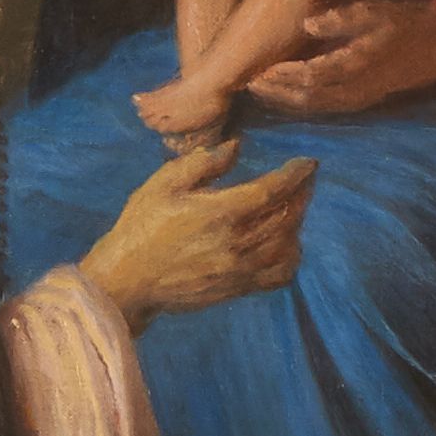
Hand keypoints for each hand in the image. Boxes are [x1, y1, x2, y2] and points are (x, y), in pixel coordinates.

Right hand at [79, 142, 316, 330]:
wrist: (128, 279)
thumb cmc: (142, 225)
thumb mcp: (164, 183)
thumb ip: (203, 163)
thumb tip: (237, 146)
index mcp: (220, 213)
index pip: (272, 190)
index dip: (296, 175)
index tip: (308, 163)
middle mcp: (237, 243)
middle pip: (287, 216)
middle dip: (301, 194)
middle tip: (304, 180)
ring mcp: (240, 269)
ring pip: (288, 245)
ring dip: (297, 223)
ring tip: (293, 208)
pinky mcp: (237, 288)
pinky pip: (279, 276)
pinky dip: (291, 258)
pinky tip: (286, 245)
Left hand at [247, 0, 435, 117]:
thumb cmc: (410, 21)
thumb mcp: (380, 11)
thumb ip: (344, 18)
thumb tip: (308, 24)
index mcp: (360, 65)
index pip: (312, 76)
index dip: (282, 76)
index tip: (257, 69)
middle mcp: (358, 88)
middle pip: (308, 97)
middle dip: (276, 92)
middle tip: (247, 82)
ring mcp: (361, 97)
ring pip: (316, 106)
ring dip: (285, 100)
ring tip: (260, 90)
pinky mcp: (364, 99)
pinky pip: (326, 107)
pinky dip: (302, 102)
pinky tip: (287, 94)